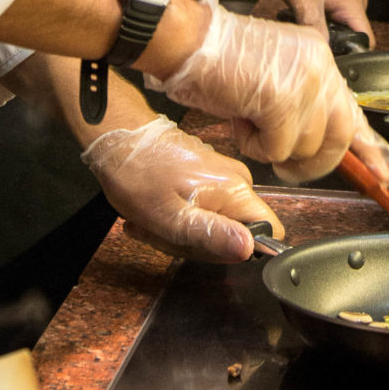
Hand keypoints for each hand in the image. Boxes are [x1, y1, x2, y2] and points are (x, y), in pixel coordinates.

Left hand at [82, 114, 281, 261]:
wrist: (118, 140)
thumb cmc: (139, 177)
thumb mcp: (172, 217)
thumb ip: (213, 234)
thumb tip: (250, 248)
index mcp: (235, 190)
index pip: (270, 231)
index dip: (244, 249)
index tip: (208, 246)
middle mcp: (236, 181)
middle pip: (237, 234)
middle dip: (198, 244)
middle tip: (165, 234)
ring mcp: (220, 178)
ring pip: (215, 226)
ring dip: (180, 234)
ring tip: (151, 223)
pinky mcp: (205, 178)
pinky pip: (202, 212)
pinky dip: (176, 220)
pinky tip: (152, 215)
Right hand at [146, 0, 388, 185]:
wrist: (188, 40)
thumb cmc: (219, 60)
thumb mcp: (273, 79)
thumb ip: (302, 106)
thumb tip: (323, 146)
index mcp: (319, 57)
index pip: (354, 109)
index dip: (370, 149)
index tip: (386, 176)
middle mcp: (320, 65)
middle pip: (339, 138)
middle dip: (312, 162)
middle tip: (281, 159)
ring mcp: (305, 81)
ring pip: (307, 148)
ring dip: (273, 149)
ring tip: (249, 120)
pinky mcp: (284, 99)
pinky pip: (278, 150)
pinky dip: (255, 147)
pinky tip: (241, 119)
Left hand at [246, 0, 372, 44]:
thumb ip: (314, 25)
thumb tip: (322, 52)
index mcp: (353, 3)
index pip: (365, 41)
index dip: (351, 55)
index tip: (330, 61)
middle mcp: (350, 5)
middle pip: (349, 40)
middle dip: (328, 46)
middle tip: (308, 43)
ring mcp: (337, 4)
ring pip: (332, 34)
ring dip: (315, 35)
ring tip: (298, 27)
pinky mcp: (323, 4)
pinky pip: (321, 25)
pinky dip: (308, 27)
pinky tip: (292, 20)